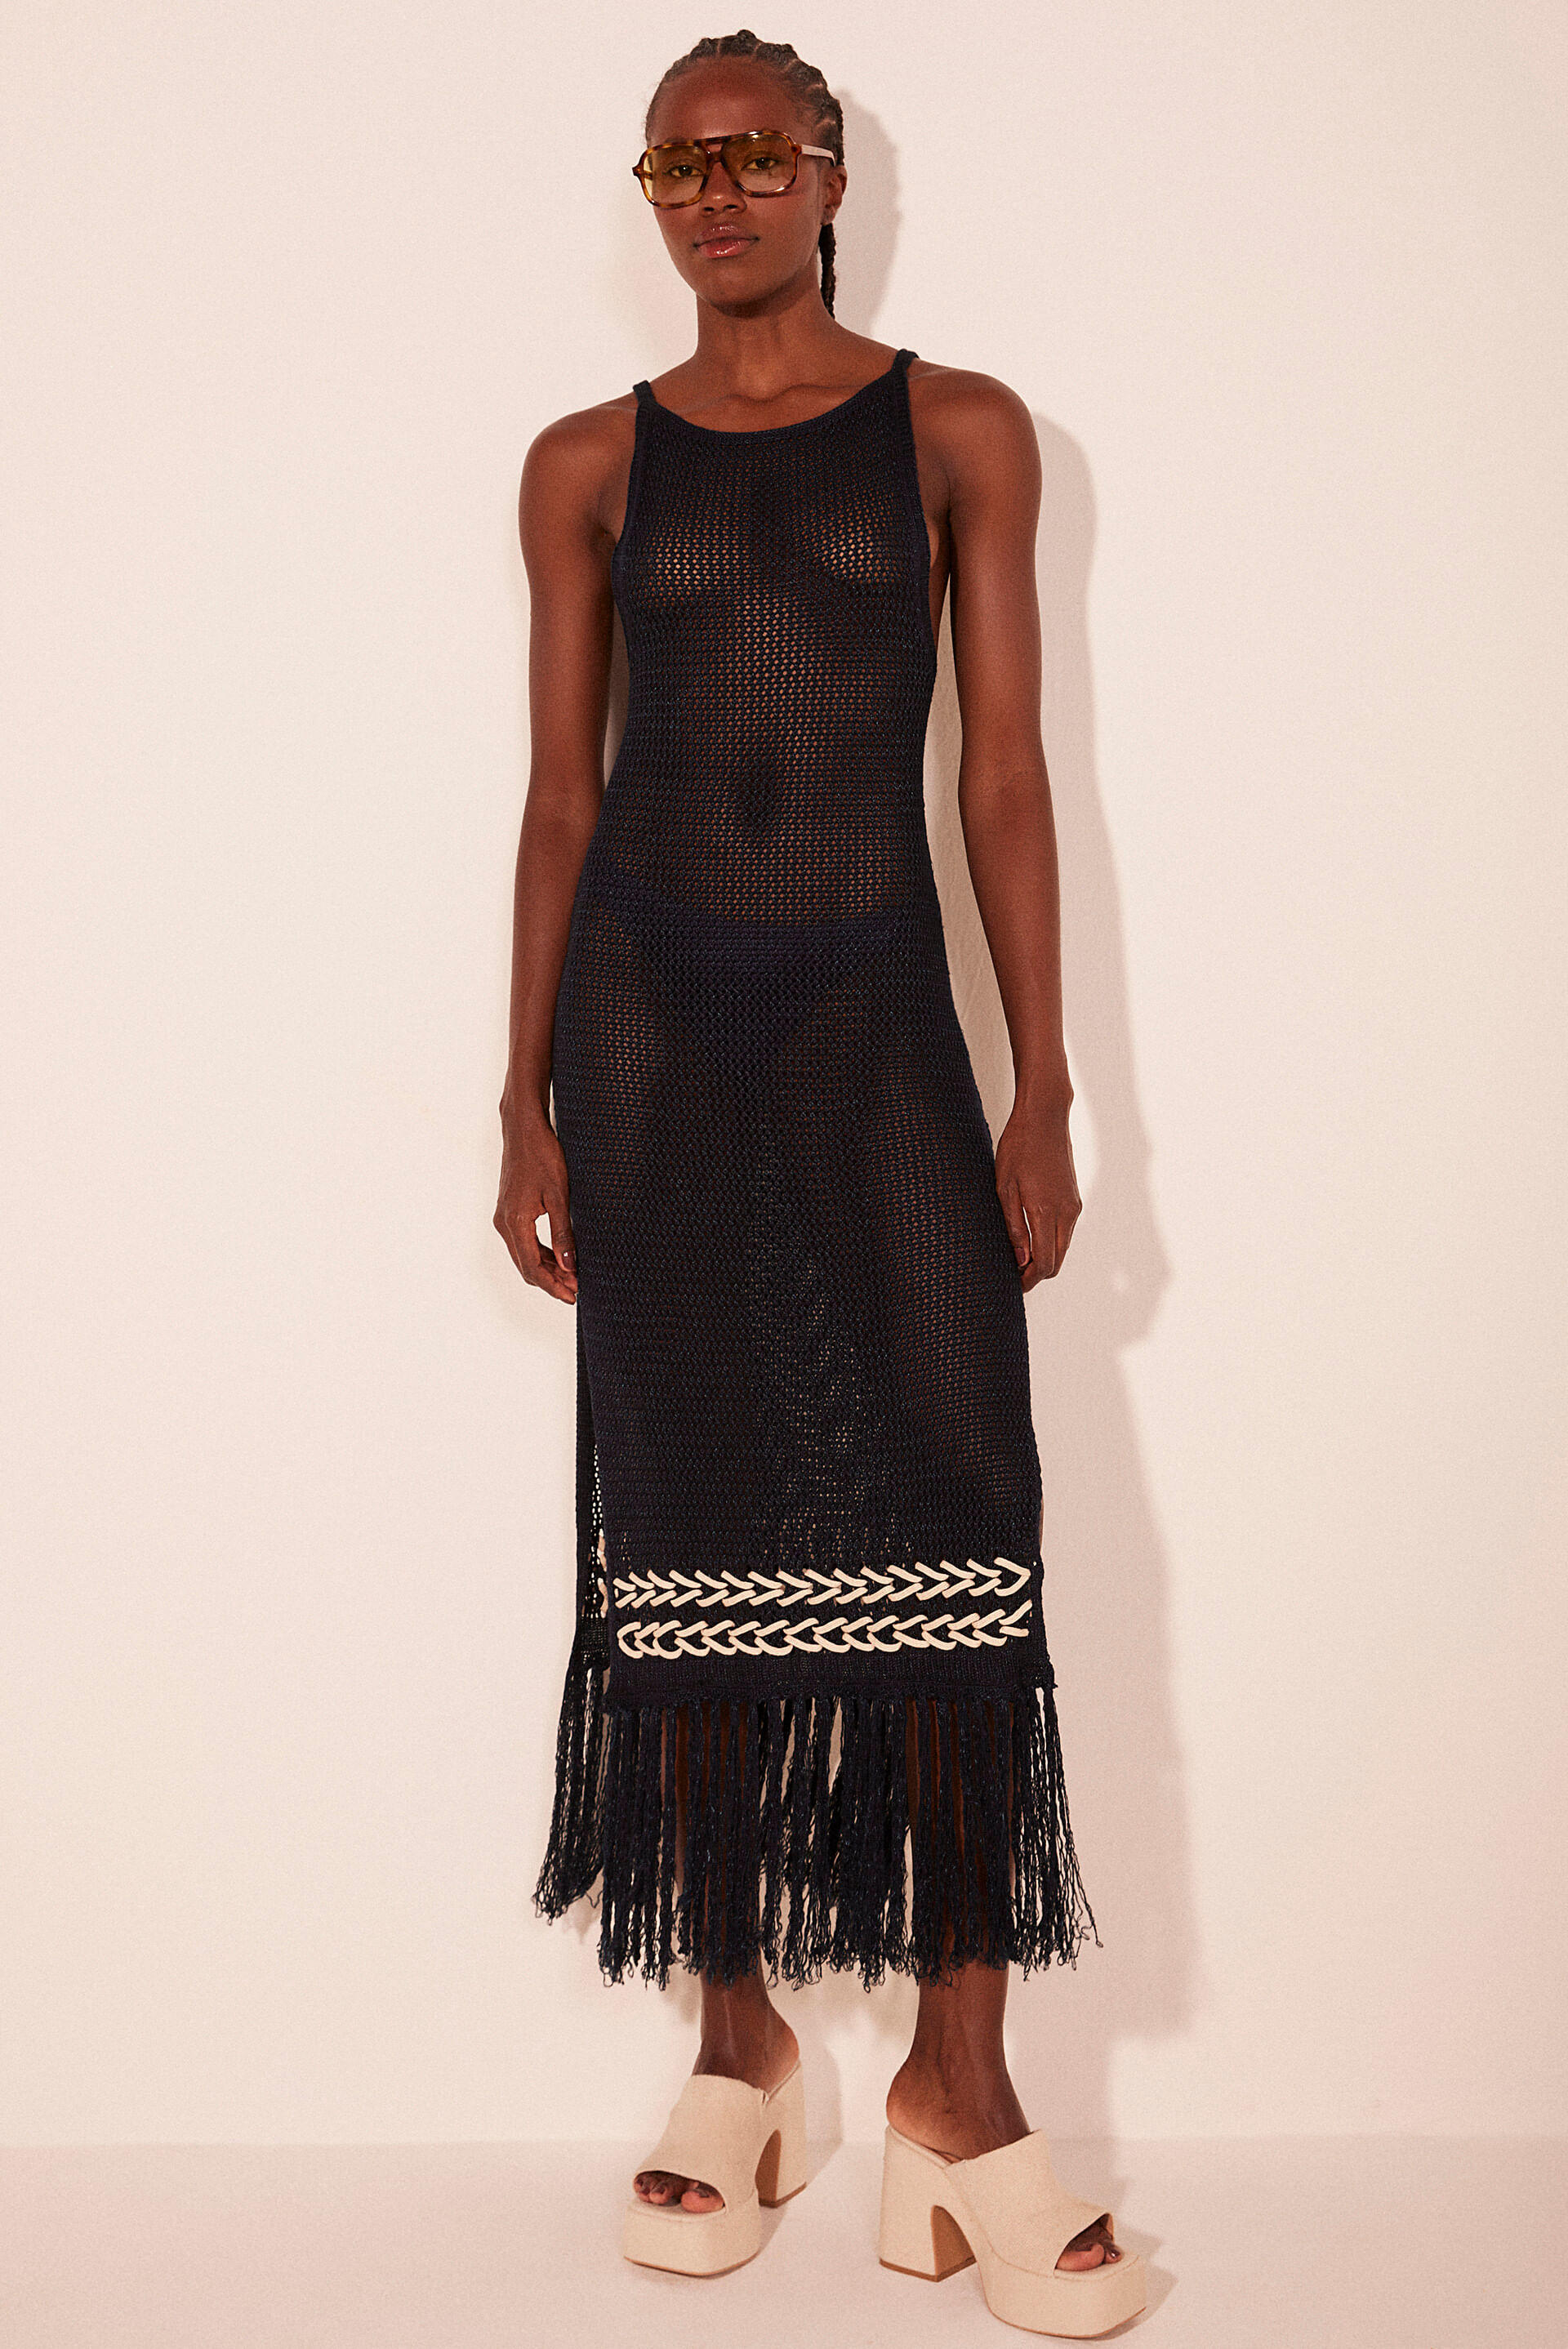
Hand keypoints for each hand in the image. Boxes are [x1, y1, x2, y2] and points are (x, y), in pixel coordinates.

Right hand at [494, 1107, 578, 1302]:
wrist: (524, 1131)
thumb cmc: (543, 1156)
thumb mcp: (559, 1196)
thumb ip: (563, 1233)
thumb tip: (570, 1266)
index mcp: (515, 1222)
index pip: (533, 1267)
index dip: (553, 1285)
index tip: (573, 1295)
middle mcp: (504, 1224)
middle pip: (526, 1266)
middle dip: (551, 1282)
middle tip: (576, 1291)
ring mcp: (504, 1218)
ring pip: (525, 1256)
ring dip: (547, 1269)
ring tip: (572, 1277)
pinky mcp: (509, 1212)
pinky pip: (524, 1242)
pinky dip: (541, 1254)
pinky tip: (560, 1257)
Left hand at [994, 1096, 1080, 1291]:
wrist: (1044, 1117)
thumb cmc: (1018, 1147)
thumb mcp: (1004, 1187)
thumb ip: (1013, 1226)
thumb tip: (1019, 1259)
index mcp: (1045, 1210)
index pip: (1044, 1262)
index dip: (1029, 1279)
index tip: (1013, 1284)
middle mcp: (1065, 1212)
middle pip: (1057, 1261)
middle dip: (1036, 1273)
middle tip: (1013, 1275)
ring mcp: (1073, 1206)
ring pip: (1062, 1248)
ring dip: (1044, 1258)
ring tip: (1018, 1258)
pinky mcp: (1074, 1199)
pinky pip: (1065, 1232)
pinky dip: (1051, 1242)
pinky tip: (1031, 1237)